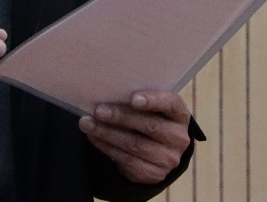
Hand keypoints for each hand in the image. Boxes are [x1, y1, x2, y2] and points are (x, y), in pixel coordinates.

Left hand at [78, 91, 192, 183]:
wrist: (157, 152)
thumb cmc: (148, 118)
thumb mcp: (150, 108)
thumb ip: (136, 99)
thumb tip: (107, 91)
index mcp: (179, 115)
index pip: (171, 104)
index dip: (153, 100)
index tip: (133, 99)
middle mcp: (179, 138)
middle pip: (150, 126)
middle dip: (121, 117)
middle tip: (98, 110)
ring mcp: (168, 159)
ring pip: (135, 145)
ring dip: (107, 133)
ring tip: (87, 123)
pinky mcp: (154, 174)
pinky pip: (127, 160)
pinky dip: (107, 147)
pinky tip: (94, 137)